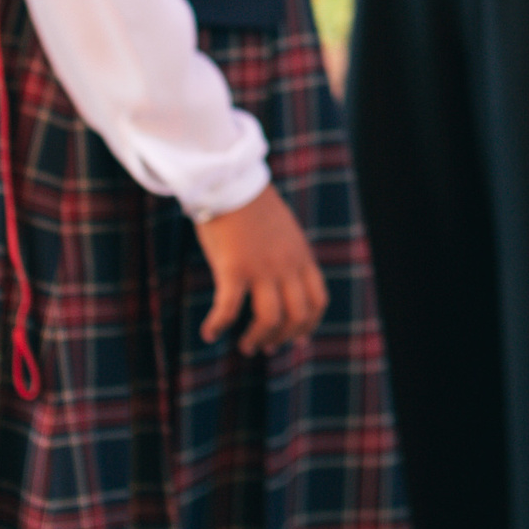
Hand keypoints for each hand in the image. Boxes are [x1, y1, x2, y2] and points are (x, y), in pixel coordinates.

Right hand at [193, 185, 325, 353]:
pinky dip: (218, 325)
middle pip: (297, 316)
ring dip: (258, 339)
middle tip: (264, 347)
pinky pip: (229, 309)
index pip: (318, 301)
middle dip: (283, 338)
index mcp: (301, 256)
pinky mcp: (234, 268)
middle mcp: (287, 265)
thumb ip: (288, 255)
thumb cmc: (252, 205)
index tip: (295, 340)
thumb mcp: (283, 231)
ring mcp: (262, 268)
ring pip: (270, 319)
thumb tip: (284, 277)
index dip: (308, 326)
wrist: (231, 181)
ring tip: (245, 347)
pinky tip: (210, 333)